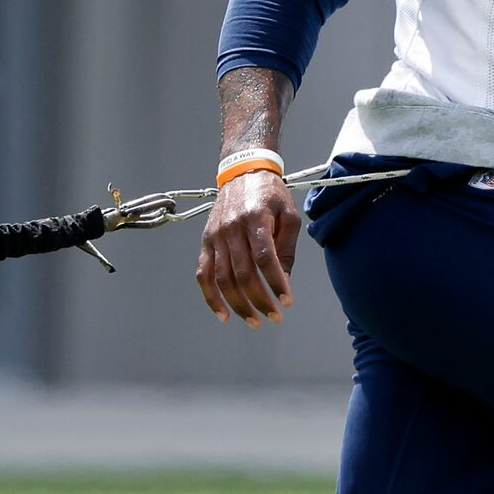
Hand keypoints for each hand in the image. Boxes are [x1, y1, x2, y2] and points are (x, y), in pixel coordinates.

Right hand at [195, 170, 300, 325]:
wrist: (242, 172)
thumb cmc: (270, 194)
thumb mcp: (289, 214)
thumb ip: (287, 247)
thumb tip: (284, 279)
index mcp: (255, 219)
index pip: (265, 258)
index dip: (276, 282)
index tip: (286, 301)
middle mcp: (232, 228)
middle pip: (243, 273)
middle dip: (259, 300)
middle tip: (274, 316)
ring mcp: (216, 237)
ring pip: (223, 279)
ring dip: (238, 305)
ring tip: (254, 321)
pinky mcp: (206, 242)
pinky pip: (204, 275)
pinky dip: (211, 297)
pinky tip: (223, 314)